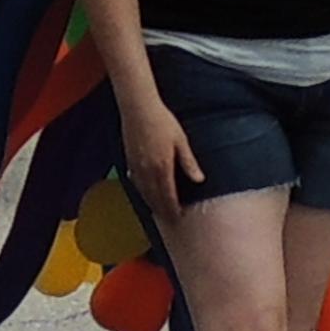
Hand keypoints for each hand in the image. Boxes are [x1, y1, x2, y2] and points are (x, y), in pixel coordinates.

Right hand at [119, 93, 200, 215]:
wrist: (138, 109)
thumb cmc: (162, 121)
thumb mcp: (180, 140)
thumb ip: (188, 162)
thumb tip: (199, 180)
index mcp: (163, 167)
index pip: (168, 196)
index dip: (173, 209)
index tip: (179, 218)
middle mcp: (148, 171)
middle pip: (155, 199)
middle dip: (163, 212)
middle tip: (170, 221)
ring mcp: (137, 167)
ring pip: (144, 193)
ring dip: (152, 205)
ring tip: (159, 213)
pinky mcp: (129, 161)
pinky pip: (136, 184)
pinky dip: (142, 193)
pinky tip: (145, 194)